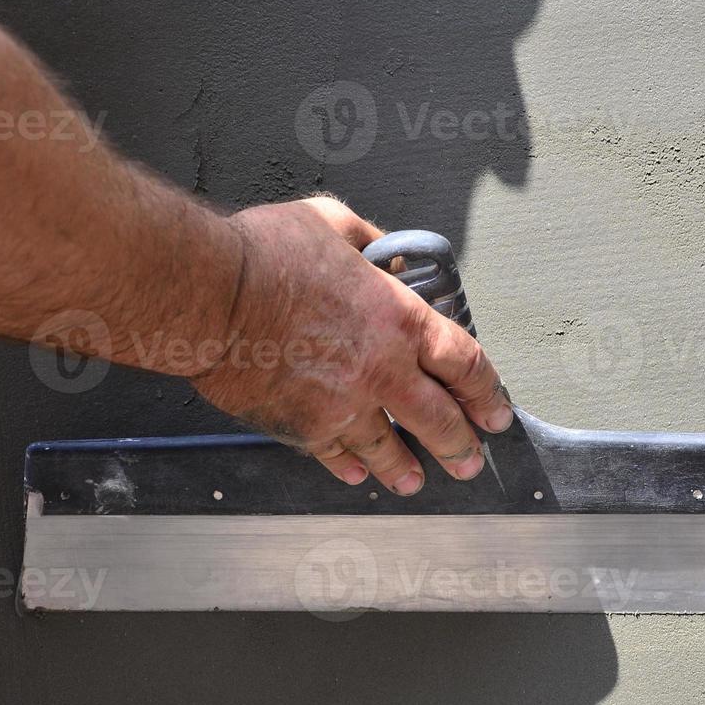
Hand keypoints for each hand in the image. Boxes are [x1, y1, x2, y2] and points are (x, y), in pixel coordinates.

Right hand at [189, 196, 513, 494]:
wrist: (209, 297)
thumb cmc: (263, 255)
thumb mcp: (330, 223)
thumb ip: (366, 241)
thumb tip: (383, 252)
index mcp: (398, 318)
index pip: (465, 364)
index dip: (487, 392)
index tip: (495, 410)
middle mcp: (381, 370)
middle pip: (440, 420)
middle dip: (461, 445)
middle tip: (470, 460)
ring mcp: (342, 405)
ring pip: (389, 449)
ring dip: (406, 468)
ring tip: (415, 481)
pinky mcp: (302, 427)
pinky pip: (335, 455)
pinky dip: (349, 468)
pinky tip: (358, 475)